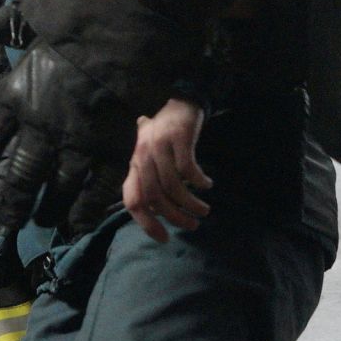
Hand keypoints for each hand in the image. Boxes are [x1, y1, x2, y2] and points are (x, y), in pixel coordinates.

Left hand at [0, 43, 140, 241]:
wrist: (120, 36)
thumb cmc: (72, 31)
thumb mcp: (27, 26)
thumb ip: (2, 30)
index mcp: (14, 97)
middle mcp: (40, 128)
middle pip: (18, 177)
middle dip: (11, 204)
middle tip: (9, 219)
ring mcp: (77, 144)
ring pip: (57, 190)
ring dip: (49, 210)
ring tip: (45, 220)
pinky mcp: (111, 153)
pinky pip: (96, 193)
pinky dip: (86, 213)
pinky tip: (78, 224)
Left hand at [123, 98, 211, 242]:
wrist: (180, 102)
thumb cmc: (166, 136)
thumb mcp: (152, 158)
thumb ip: (149, 181)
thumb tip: (152, 211)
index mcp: (134, 165)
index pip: (132, 200)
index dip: (146, 223)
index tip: (165, 238)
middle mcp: (142, 156)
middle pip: (155, 197)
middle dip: (175, 216)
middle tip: (192, 225)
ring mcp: (159, 146)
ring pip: (173, 186)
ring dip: (191, 203)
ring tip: (204, 210)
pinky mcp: (178, 137)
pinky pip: (188, 168)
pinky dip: (199, 181)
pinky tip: (207, 185)